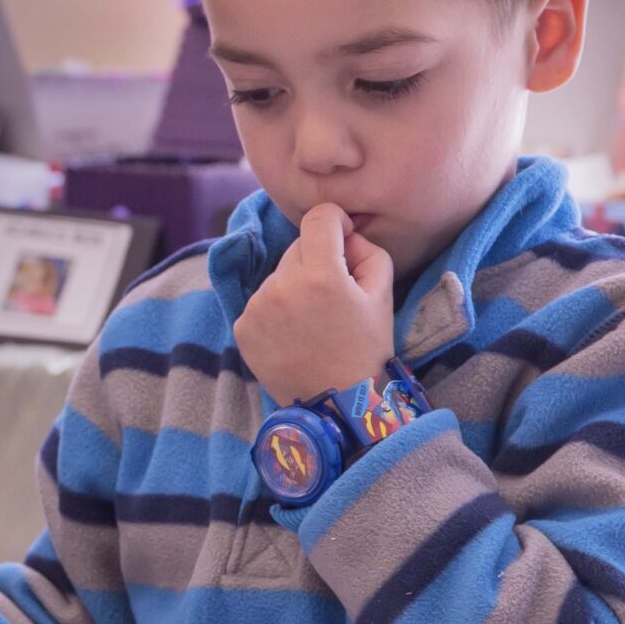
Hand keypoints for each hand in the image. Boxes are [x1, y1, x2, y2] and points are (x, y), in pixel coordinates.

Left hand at [232, 204, 394, 405]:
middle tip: (334, 294)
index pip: (319, 218)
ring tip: (314, 320)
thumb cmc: (366, 349)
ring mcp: (257, 308)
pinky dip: (276, 310)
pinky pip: (261, 301)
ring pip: (278, 275)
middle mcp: (282, 287)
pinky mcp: (242, 327)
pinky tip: (295, 334)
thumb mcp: (382, 295)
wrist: (338, 405)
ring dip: (295, 285)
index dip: (335, 221)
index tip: (343, 235)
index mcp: (320, 275)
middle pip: (298, 247)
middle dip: (317, 260)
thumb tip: (344, 233)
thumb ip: (368, 250)